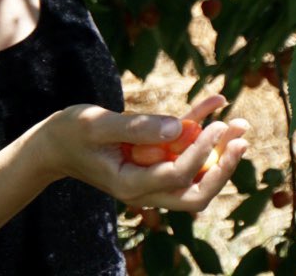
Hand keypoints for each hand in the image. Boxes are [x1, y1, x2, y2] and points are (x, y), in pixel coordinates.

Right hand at [37, 94, 249, 211]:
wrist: (53, 145)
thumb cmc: (70, 133)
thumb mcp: (97, 125)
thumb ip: (136, 127)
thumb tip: (179, 128)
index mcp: (130, 184)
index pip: (176, 176)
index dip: (201, 154)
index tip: (217, 127)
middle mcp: (145, 188)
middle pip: (195, 192)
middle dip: (223, 169)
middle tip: (241, 140)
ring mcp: (151, 177)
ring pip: (196, 177)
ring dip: (220, 152)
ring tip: (241, 123)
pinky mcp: (153, 162)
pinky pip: (183, 152)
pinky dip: (200, 131)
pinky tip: (215, 103)